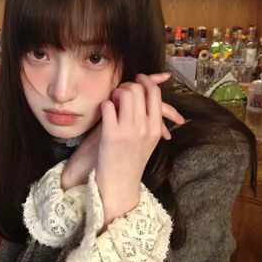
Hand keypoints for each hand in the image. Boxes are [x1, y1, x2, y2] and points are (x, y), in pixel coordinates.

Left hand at [96, 73, 181, 230]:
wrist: (119, 183)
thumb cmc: (132, 159)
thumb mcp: (148, 140)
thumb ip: (151, 117)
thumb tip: (154, 93)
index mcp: (156, 128)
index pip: (155, 94)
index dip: (146, 80)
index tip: (137, 78)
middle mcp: (145, 127)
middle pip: (138, 89)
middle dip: (127, 86)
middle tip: (120, 94)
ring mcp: (128, 130)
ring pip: (124, 94)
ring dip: (115, 94)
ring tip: (112, 103)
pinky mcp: (111, 134)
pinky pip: (107, 105)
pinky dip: (105, 105)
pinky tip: (105, 114)